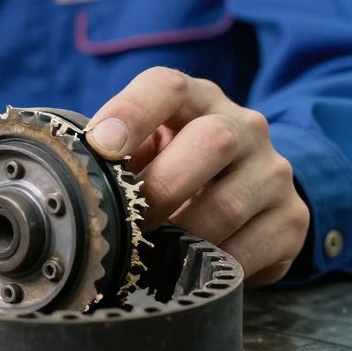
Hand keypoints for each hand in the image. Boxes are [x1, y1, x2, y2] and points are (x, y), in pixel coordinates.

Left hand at [85, 67, 308, 285]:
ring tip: (149, 249)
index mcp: (195, 98)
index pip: (166, 86)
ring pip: (228, 204)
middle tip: (128, 220)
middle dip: (160, 188)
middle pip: (212, 142)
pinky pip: (248, 250)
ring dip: (179, 235)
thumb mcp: (147, 144)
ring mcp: (272, 171)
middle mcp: (243, 126)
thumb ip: (112, 150)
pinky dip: (209, 264)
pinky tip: (187, 264)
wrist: (248, 189)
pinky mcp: (291, 219)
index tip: (100, 145)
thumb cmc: (175, 162)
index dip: (131, 111)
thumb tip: (60, 170)